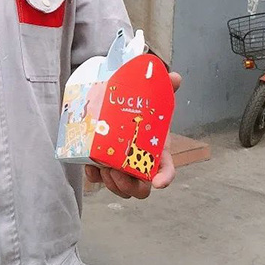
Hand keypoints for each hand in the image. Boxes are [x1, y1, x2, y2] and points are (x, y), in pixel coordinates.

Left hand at [85, 71, 181, 198]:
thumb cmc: (143, 110)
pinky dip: (94, 177)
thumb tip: (174, 76)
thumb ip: (164, 87)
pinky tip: (90, 168)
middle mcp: (141, 164)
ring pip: (121, 188)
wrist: (123, 108)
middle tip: (116, 172)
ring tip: (102, 168)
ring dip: (112, 183)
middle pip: (141, 188)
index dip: (165, 178)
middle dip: (129, 186)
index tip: (158, 183)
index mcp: (158, 151)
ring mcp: (123, 167)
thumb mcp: (155, 97)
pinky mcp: (105, 164)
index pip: (166, 170)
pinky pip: (100, 180)